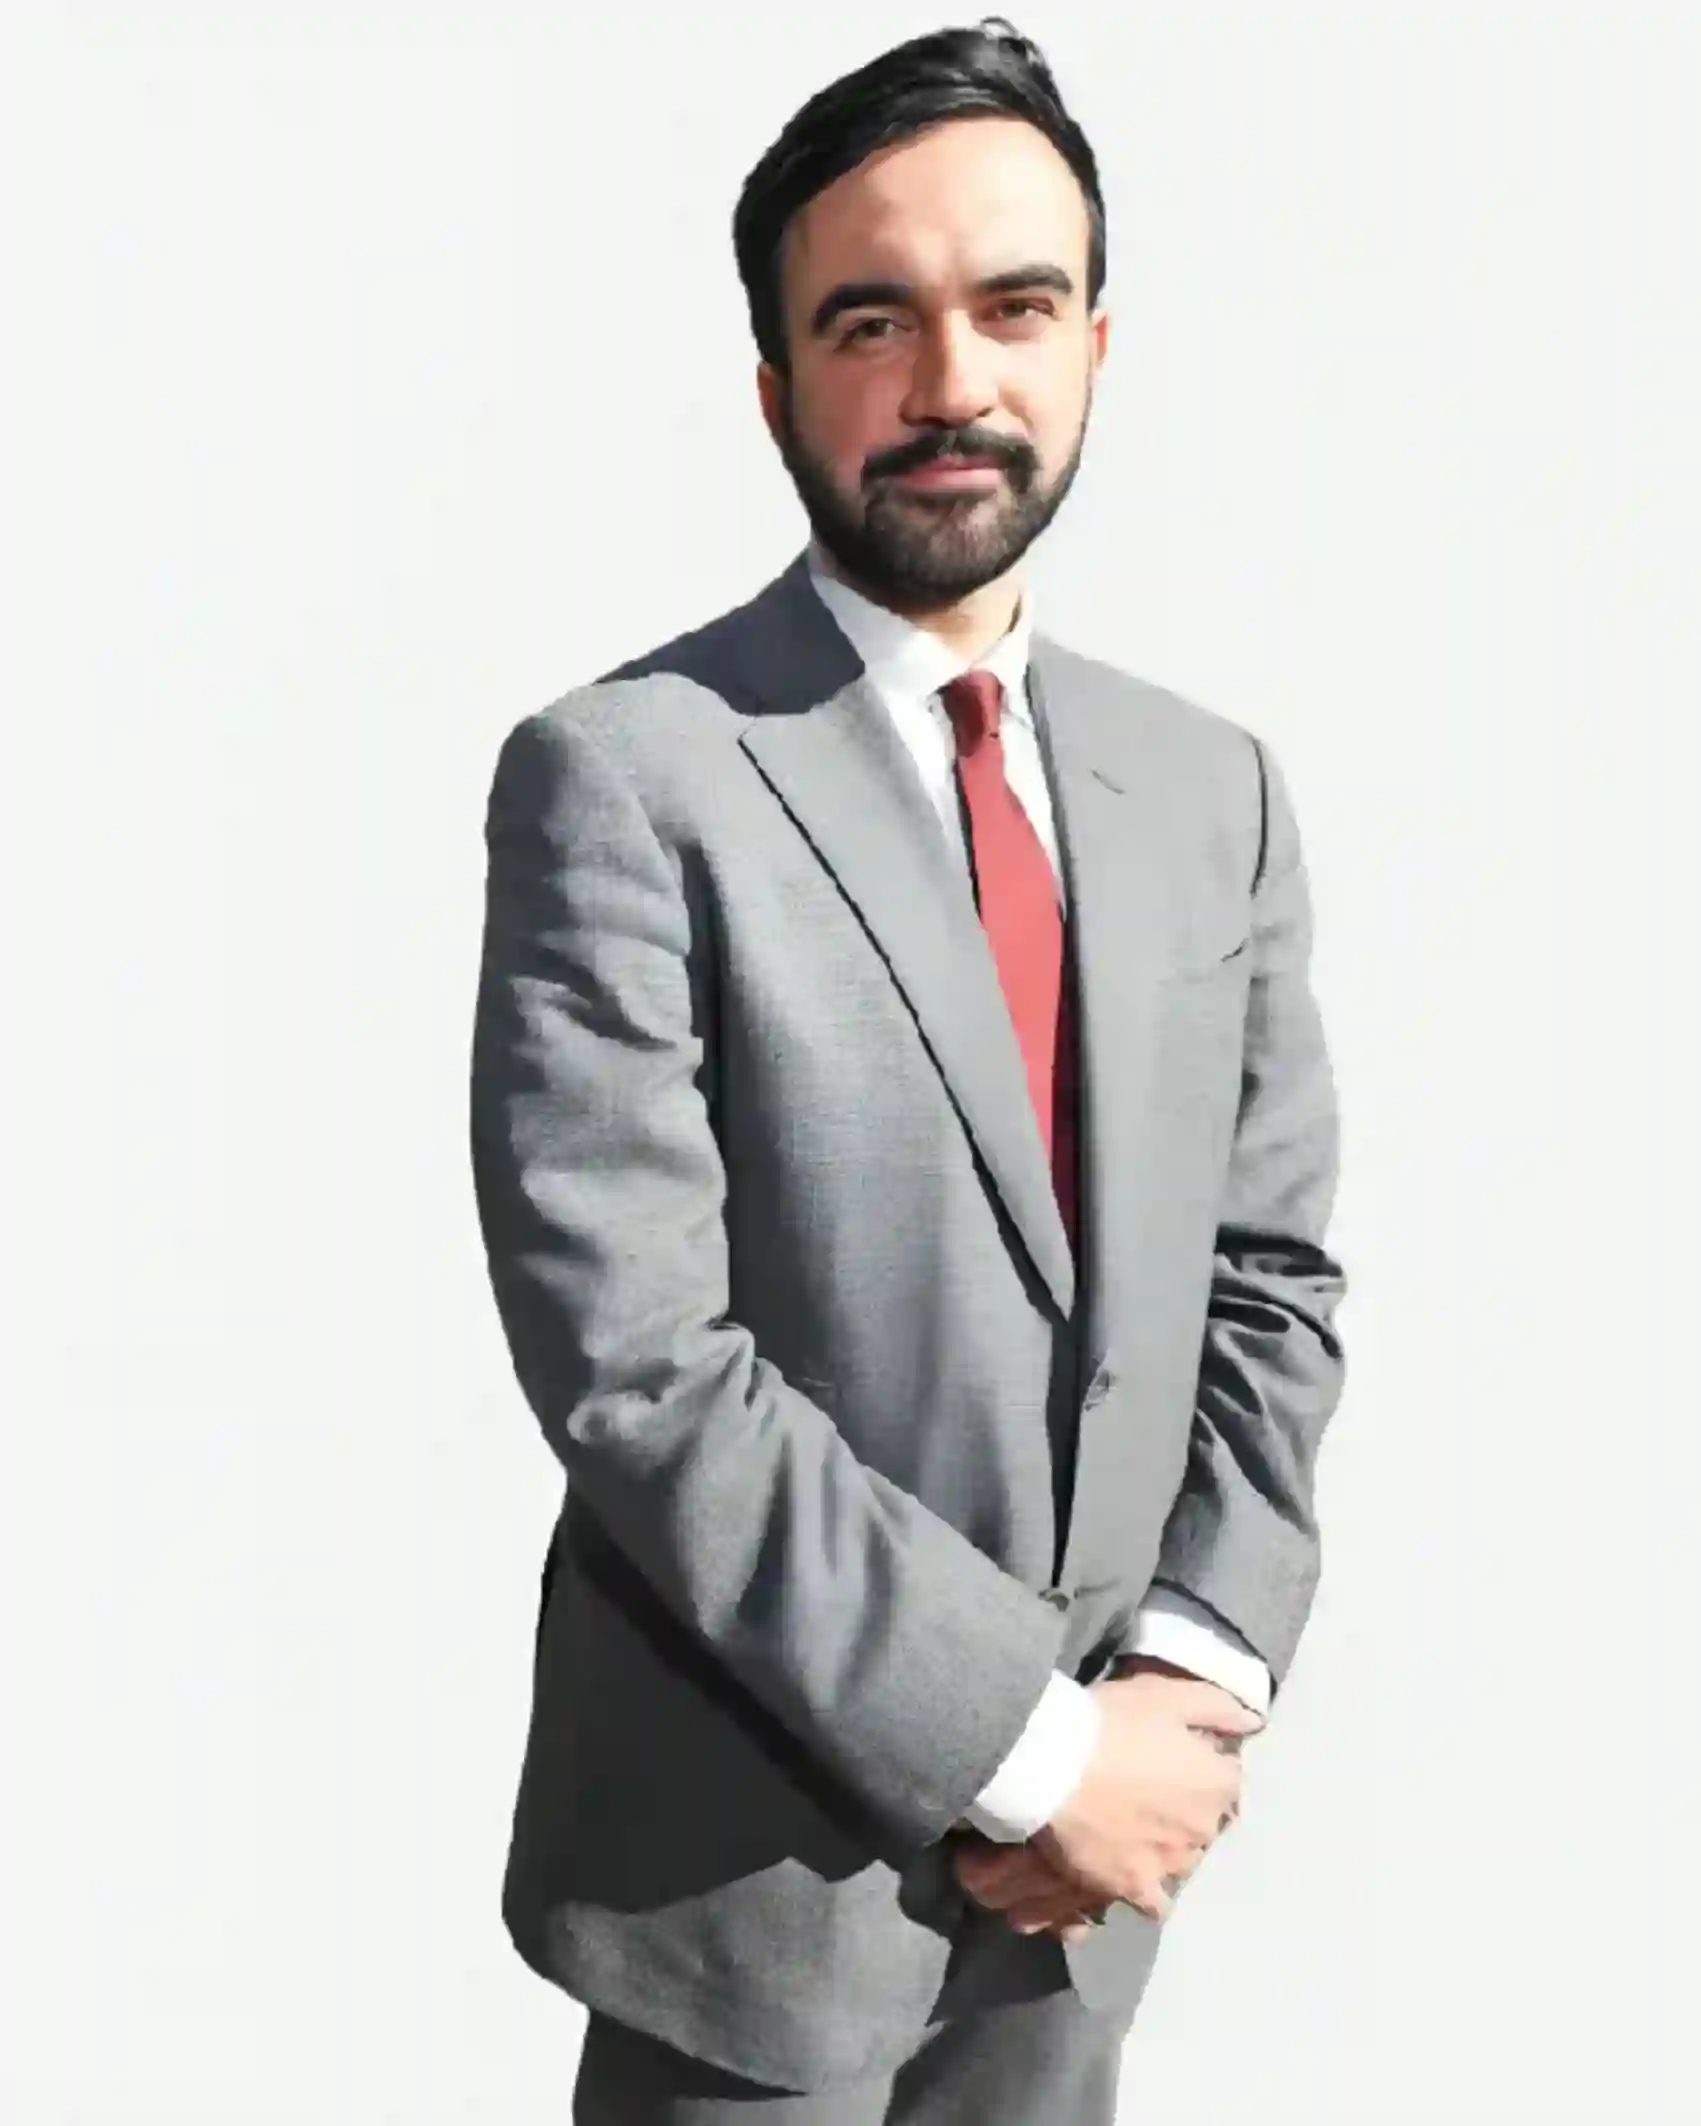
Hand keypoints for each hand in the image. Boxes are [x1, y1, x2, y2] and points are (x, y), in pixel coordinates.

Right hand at [954, 1663, 1261, 1932]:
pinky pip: (1157, 1903)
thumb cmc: (1110, 1722)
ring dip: (1172, 1846)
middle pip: (1208, 1821)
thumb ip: (1218, 1707)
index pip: (1230, 1779)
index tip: (1178, 1756)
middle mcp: (1203, 1829)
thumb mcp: (1166, 1694)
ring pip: (1185, 1859)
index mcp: (1217, 1783)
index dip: (1204, 1764)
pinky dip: (1152, 1890)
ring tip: (1139, 1828)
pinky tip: (1138, 1874)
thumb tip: (1254, 1722)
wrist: (1051, 1764)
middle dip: (1189, 1806)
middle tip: (1153, 1789)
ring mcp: (1170, 1862)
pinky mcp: (1134, 1886)